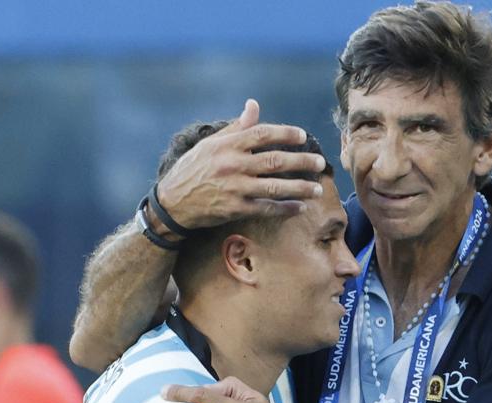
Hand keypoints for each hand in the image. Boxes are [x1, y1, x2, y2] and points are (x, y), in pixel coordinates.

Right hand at [155, 99, 326, 230]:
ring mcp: (234, 188)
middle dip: (301, 162)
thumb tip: (253, 104)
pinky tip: (301, 207)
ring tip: (318, 189)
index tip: (303, 135)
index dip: (286, 133)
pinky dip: (285, 208)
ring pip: (275, 187)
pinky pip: (266, 208)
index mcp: (227, 145)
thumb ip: (236, 126)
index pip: (263, 134)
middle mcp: (232, 164)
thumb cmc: (193, 169)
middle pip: (275, 161)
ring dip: (300, 188)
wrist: (172, 203)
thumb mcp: (211, 144)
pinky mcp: (234, 209)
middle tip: (319, 162)